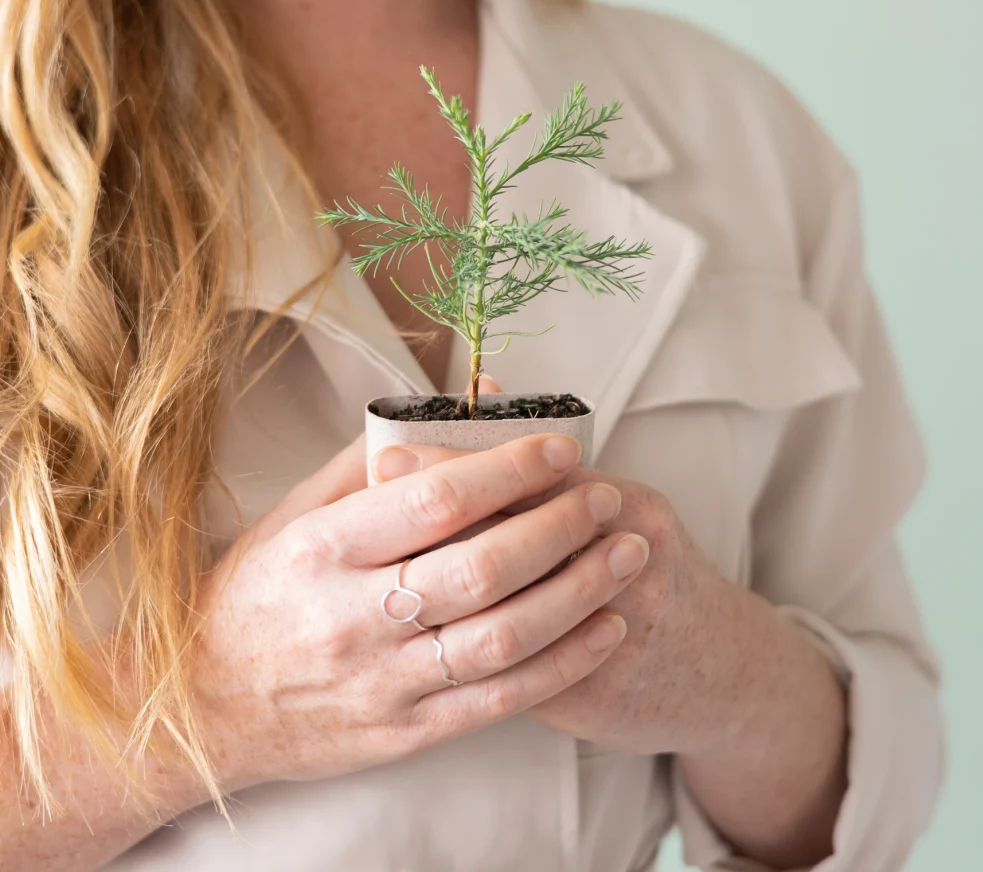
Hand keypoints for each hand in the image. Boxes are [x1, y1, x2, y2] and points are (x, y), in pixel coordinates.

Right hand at [190, 431, 648, 791]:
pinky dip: (563, 663)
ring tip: (626, 553)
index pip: (434, 500)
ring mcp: (382, 681)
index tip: (559, 448)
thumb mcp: (297, 512)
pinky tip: (605, 628)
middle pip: (480, 567)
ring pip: (501, 637)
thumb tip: (469, 402)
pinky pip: (498, 699)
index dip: (508, 469)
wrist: (204, 706)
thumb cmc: (256, 591)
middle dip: (558, 526)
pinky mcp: (405, 730)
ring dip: (578, 591)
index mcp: (323, 548)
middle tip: (605, 497)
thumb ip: (378, 457)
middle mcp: (353, 616)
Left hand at [375, 443, 744, 757]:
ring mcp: (610, 633)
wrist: (723, 672)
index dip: (449, 464)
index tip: (388, 455)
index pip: (526, 475)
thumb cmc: (657, 570)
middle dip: (428, 525)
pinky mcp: (593, 695)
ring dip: (434, 587)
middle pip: (507, 535)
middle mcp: (625, 565)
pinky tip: (417, 633)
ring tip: (375, 573)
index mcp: (629, 508)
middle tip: (364, 512)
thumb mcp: (623, 504)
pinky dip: (463, 646)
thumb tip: (482, 393)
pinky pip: (515, 669)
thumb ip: (547, 462)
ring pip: (503, 605)